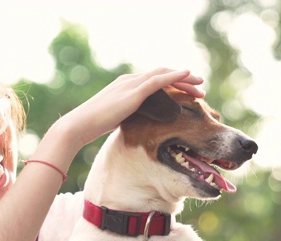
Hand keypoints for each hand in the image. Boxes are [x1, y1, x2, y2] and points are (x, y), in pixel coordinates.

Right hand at [63, 68, 203, 145]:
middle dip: (183, 79)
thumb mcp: (114, 118)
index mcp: (125, 85)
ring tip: (201, 86)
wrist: (79, 125)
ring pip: (164, 74)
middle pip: (162, 73)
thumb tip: (135, 125)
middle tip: (200, 88)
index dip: (172, 83)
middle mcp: (129, 80)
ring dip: (184, 78)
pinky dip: (175, 76)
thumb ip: (127, 116)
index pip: (153, 79)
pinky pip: (159, 80)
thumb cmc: (92, 126)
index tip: (186, 92)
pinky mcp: (133, 92)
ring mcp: (131, 84)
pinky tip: (188, 75)